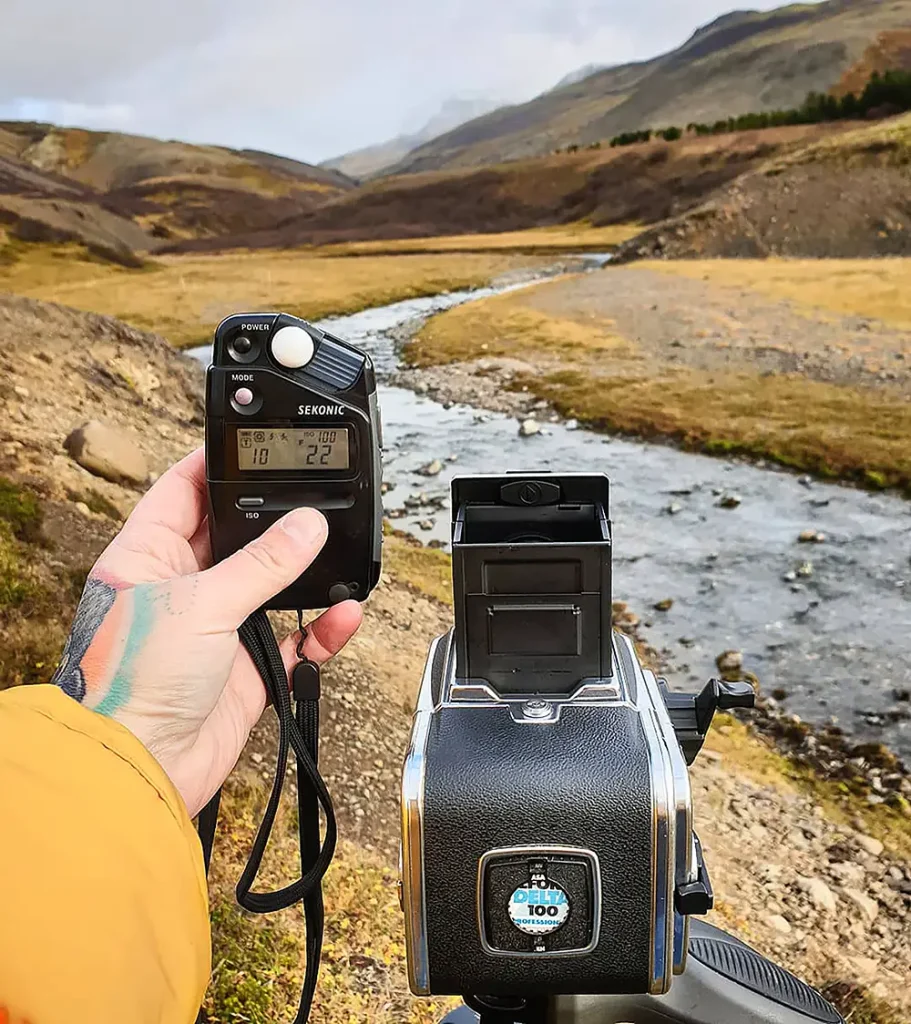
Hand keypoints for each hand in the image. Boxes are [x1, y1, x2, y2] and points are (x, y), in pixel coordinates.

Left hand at [51, 447, 362, 816]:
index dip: (214, 465)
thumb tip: (308, 525)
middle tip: (313, 499)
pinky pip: (294, 639)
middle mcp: (181, 587)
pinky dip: (321, 630)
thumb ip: (262, 564)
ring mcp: (215, 627)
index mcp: (146, 557)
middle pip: (236, 536)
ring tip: (338, 559)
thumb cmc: (133, 684)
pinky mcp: (246, 667)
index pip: (182, 492)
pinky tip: (343, 617)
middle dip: (276, 522)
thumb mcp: (202, 605)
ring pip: (272, 587)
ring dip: (307, 578)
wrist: (142, 769)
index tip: (253, 446)